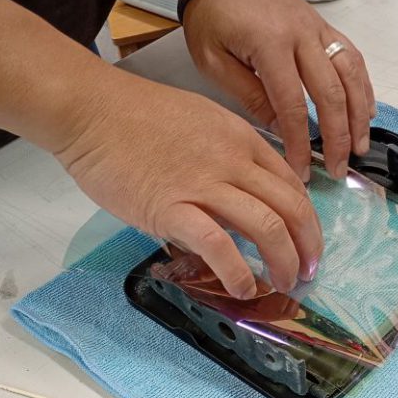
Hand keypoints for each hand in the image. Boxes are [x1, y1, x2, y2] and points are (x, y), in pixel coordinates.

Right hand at [54, 69, 322, 298]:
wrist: (90, 109)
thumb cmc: (133, 116)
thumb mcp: (199, 124)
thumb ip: (224, 158)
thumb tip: (234, 197)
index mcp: (241, 140)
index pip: (292, 184)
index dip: (307, 220)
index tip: (307, 243)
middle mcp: (233, 162)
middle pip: (291, 208)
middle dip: (307, 246)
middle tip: (307, 272)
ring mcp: (205, 185)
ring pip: (267, 227)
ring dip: (284, 263)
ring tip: (284, 285)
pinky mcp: (173, 208)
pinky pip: (219, 245)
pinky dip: (238, 272)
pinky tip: (243, 288)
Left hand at [182, 0, 376, 182]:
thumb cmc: (214, 15)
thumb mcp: (213, 59)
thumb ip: (247, 94)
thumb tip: (279, 128)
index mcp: (270, 45)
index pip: (292, 105)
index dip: (300, 143)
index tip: (301, 171)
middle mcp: (302, 36)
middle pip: (331, 93)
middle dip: (337, 137)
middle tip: (337, 169)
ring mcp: (318, 30)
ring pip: (351, 75)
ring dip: (358, 116)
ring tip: (359, 147)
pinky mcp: (325, 28)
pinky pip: (353, 58)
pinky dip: (364, 88)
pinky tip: (365, 113)